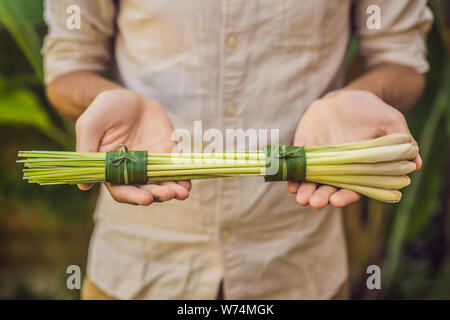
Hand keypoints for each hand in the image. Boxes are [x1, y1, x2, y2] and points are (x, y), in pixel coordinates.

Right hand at [75, 89, 190, 204]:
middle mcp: (133, 171)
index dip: (134, 197)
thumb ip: (85, 151)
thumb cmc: (102, 111)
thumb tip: (82, 186)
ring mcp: (152, 163)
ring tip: (182, 192)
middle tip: (169, 194)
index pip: (123, 191)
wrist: (126, 96)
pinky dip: (183, 175)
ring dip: (173, 189)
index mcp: (112, 170)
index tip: (146, 199)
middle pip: (147, 189)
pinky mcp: (167, 151)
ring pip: (163, 182)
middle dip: (159, 194)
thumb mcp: (89, 126)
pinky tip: (188, 181)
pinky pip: (176, 166)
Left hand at [288, 90, 421, 208]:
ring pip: (311, 181)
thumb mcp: (389, 121)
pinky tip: (289, 182)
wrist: (346, 97)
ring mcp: (320, 160)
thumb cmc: (371, 111)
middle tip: (315, 202)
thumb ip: (399, 140)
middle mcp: (338, 169)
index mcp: (360, 168)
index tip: (338, 201)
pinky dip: (293, 174)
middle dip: (322, 197)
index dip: (346, 196)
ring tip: (301, 198)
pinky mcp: (305, 149)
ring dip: (305, 191)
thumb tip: (417, 163)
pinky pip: (298, 165)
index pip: (354, 188)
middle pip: (329, 189)